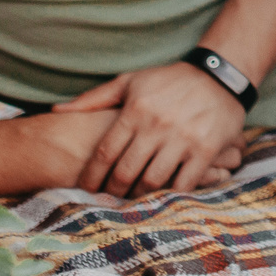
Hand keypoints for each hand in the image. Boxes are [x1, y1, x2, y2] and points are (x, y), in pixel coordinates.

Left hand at [54, 62, 249, 197]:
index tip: (86, 188)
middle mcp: (157, 126)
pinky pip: (184, 183)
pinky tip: (162, 196)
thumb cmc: (169, 80)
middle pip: (125, 172)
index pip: (105, 152)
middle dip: (112, 191)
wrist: (219, 76)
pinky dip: (171, 194)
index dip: (92, 176)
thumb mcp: (130, 82)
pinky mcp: (206, 150)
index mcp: (135, 110)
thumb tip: (56, 109)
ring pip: (152, 181)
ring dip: (139, 195)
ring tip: (132, 199)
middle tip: (108, 199)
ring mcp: (183, 139)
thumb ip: (94, 98)